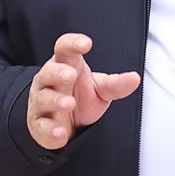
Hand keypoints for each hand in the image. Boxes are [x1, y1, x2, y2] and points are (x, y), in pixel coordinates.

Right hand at [26, 33, 140, 148]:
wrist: (63, 123)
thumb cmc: (80, 97)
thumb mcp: (100, 89)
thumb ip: (115, 84)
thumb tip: (134, 78)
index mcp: (65, 65)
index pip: (64, 48)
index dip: (72, 43)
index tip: (85, 43)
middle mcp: (49, 80)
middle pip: (49, 72)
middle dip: (58, 72)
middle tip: (71, 74)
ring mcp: (41, 101)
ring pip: (44, 98)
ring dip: (56, 100)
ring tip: (69, 103)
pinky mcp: (39, 124)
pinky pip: (41, 125)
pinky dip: (50, 130)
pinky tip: (60, 132)